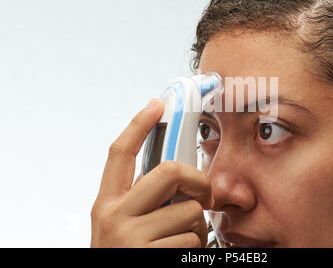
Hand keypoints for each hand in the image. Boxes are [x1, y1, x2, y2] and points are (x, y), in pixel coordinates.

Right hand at [90, 99, 213, 246]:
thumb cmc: (128, 255)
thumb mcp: (125, 226)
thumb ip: (144, 201)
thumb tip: (180, 178)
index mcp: (106, 204)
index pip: (119, 153)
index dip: (138, 124)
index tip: (157, 103)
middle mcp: (113, 217)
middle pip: (168, 172)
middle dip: (197, 180)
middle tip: (202, 194)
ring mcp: (130, 238)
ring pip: (190, 211)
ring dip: (197, 227)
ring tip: (181, 241)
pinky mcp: (150, 256)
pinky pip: (193, 239)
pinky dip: (195, 248)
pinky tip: (178, 256)